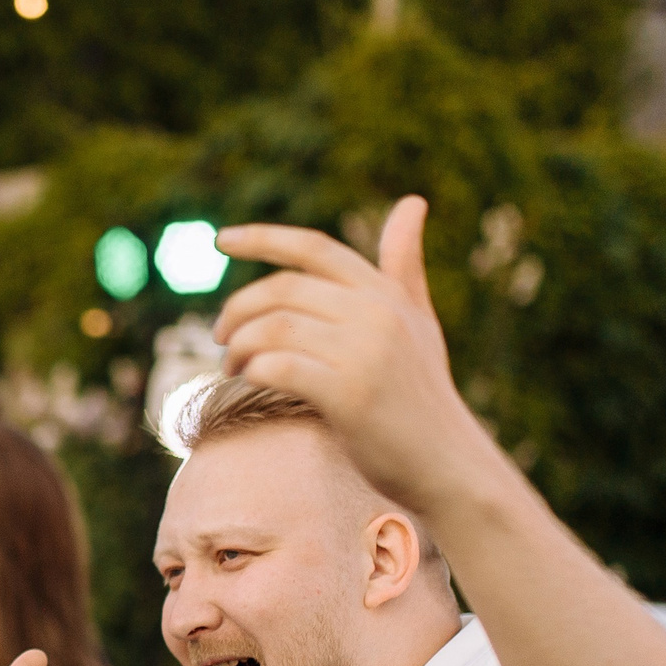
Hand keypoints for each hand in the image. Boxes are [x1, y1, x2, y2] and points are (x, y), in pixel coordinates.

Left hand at [212, 197, 497, 516]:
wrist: (446, 464)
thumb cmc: (423, 393)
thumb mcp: (419, 321)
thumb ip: (404, 267)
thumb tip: (412, 202)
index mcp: (386, 293)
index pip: (314, 248)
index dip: (262, 238)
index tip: (219, 240)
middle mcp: (377, 314)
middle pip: (282, 290)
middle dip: (238, 310)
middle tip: (221, 338)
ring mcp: (365, 353)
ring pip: (273, 327)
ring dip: (240, 345)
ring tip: (231, 365)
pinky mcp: (349, 394)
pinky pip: (278, 367)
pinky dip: (253, 370)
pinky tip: (249, 381)